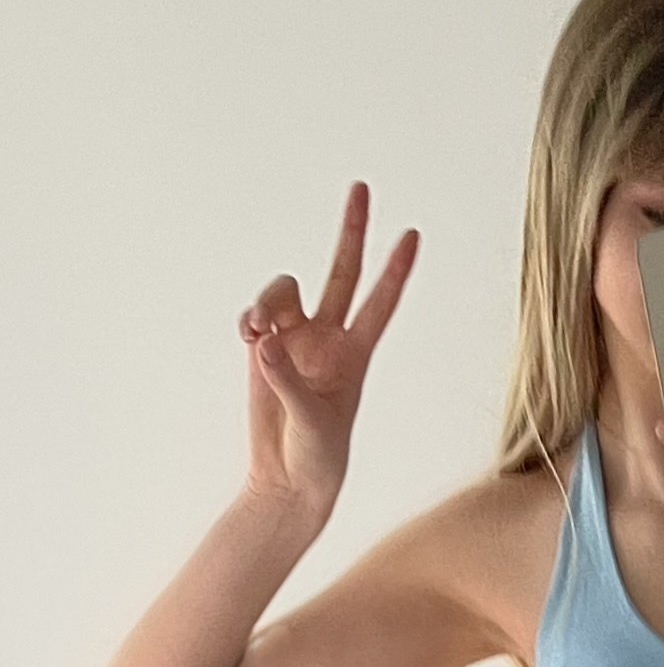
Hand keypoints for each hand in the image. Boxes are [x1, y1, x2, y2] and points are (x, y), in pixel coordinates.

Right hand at [239, 181, 418, 518]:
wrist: (288, 479)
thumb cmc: (316, 458)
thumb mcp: (311, 423)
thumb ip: (287, 380)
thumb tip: (261, 340)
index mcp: (355, 356)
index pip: (380, 305)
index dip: (395, 271)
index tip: (413, 235)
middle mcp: (328, 339)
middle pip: (342, 271)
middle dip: (352, 231)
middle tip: (363, 186)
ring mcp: (296, 340)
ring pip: (284, 291)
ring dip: (266, 301)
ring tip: (253, 329)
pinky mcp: (263, 349)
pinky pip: (256, 315)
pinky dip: (249, 319)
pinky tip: (247, 336)